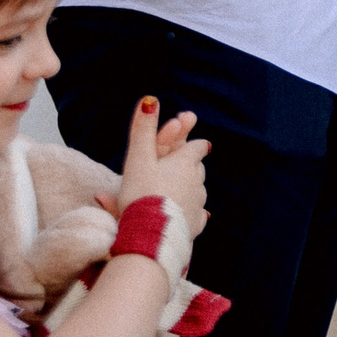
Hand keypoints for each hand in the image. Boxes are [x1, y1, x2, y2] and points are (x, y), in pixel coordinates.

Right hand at [115, 96, 208, 230]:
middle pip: (196, 167)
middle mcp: (198, 182)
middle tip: (174, 164)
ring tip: (169, 191)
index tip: (184, 136)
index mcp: (186, 163)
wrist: (150, 238)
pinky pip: (195, 216)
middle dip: (186, 164)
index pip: (195, 146)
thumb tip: (150, 99)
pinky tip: (184, 214)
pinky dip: (188, 212)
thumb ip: (143, 130)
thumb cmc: (142, 194)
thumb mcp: (138, 159)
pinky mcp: (194, 227)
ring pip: (196, 190)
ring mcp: (198, 205)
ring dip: (185, 188)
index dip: (187, 140)